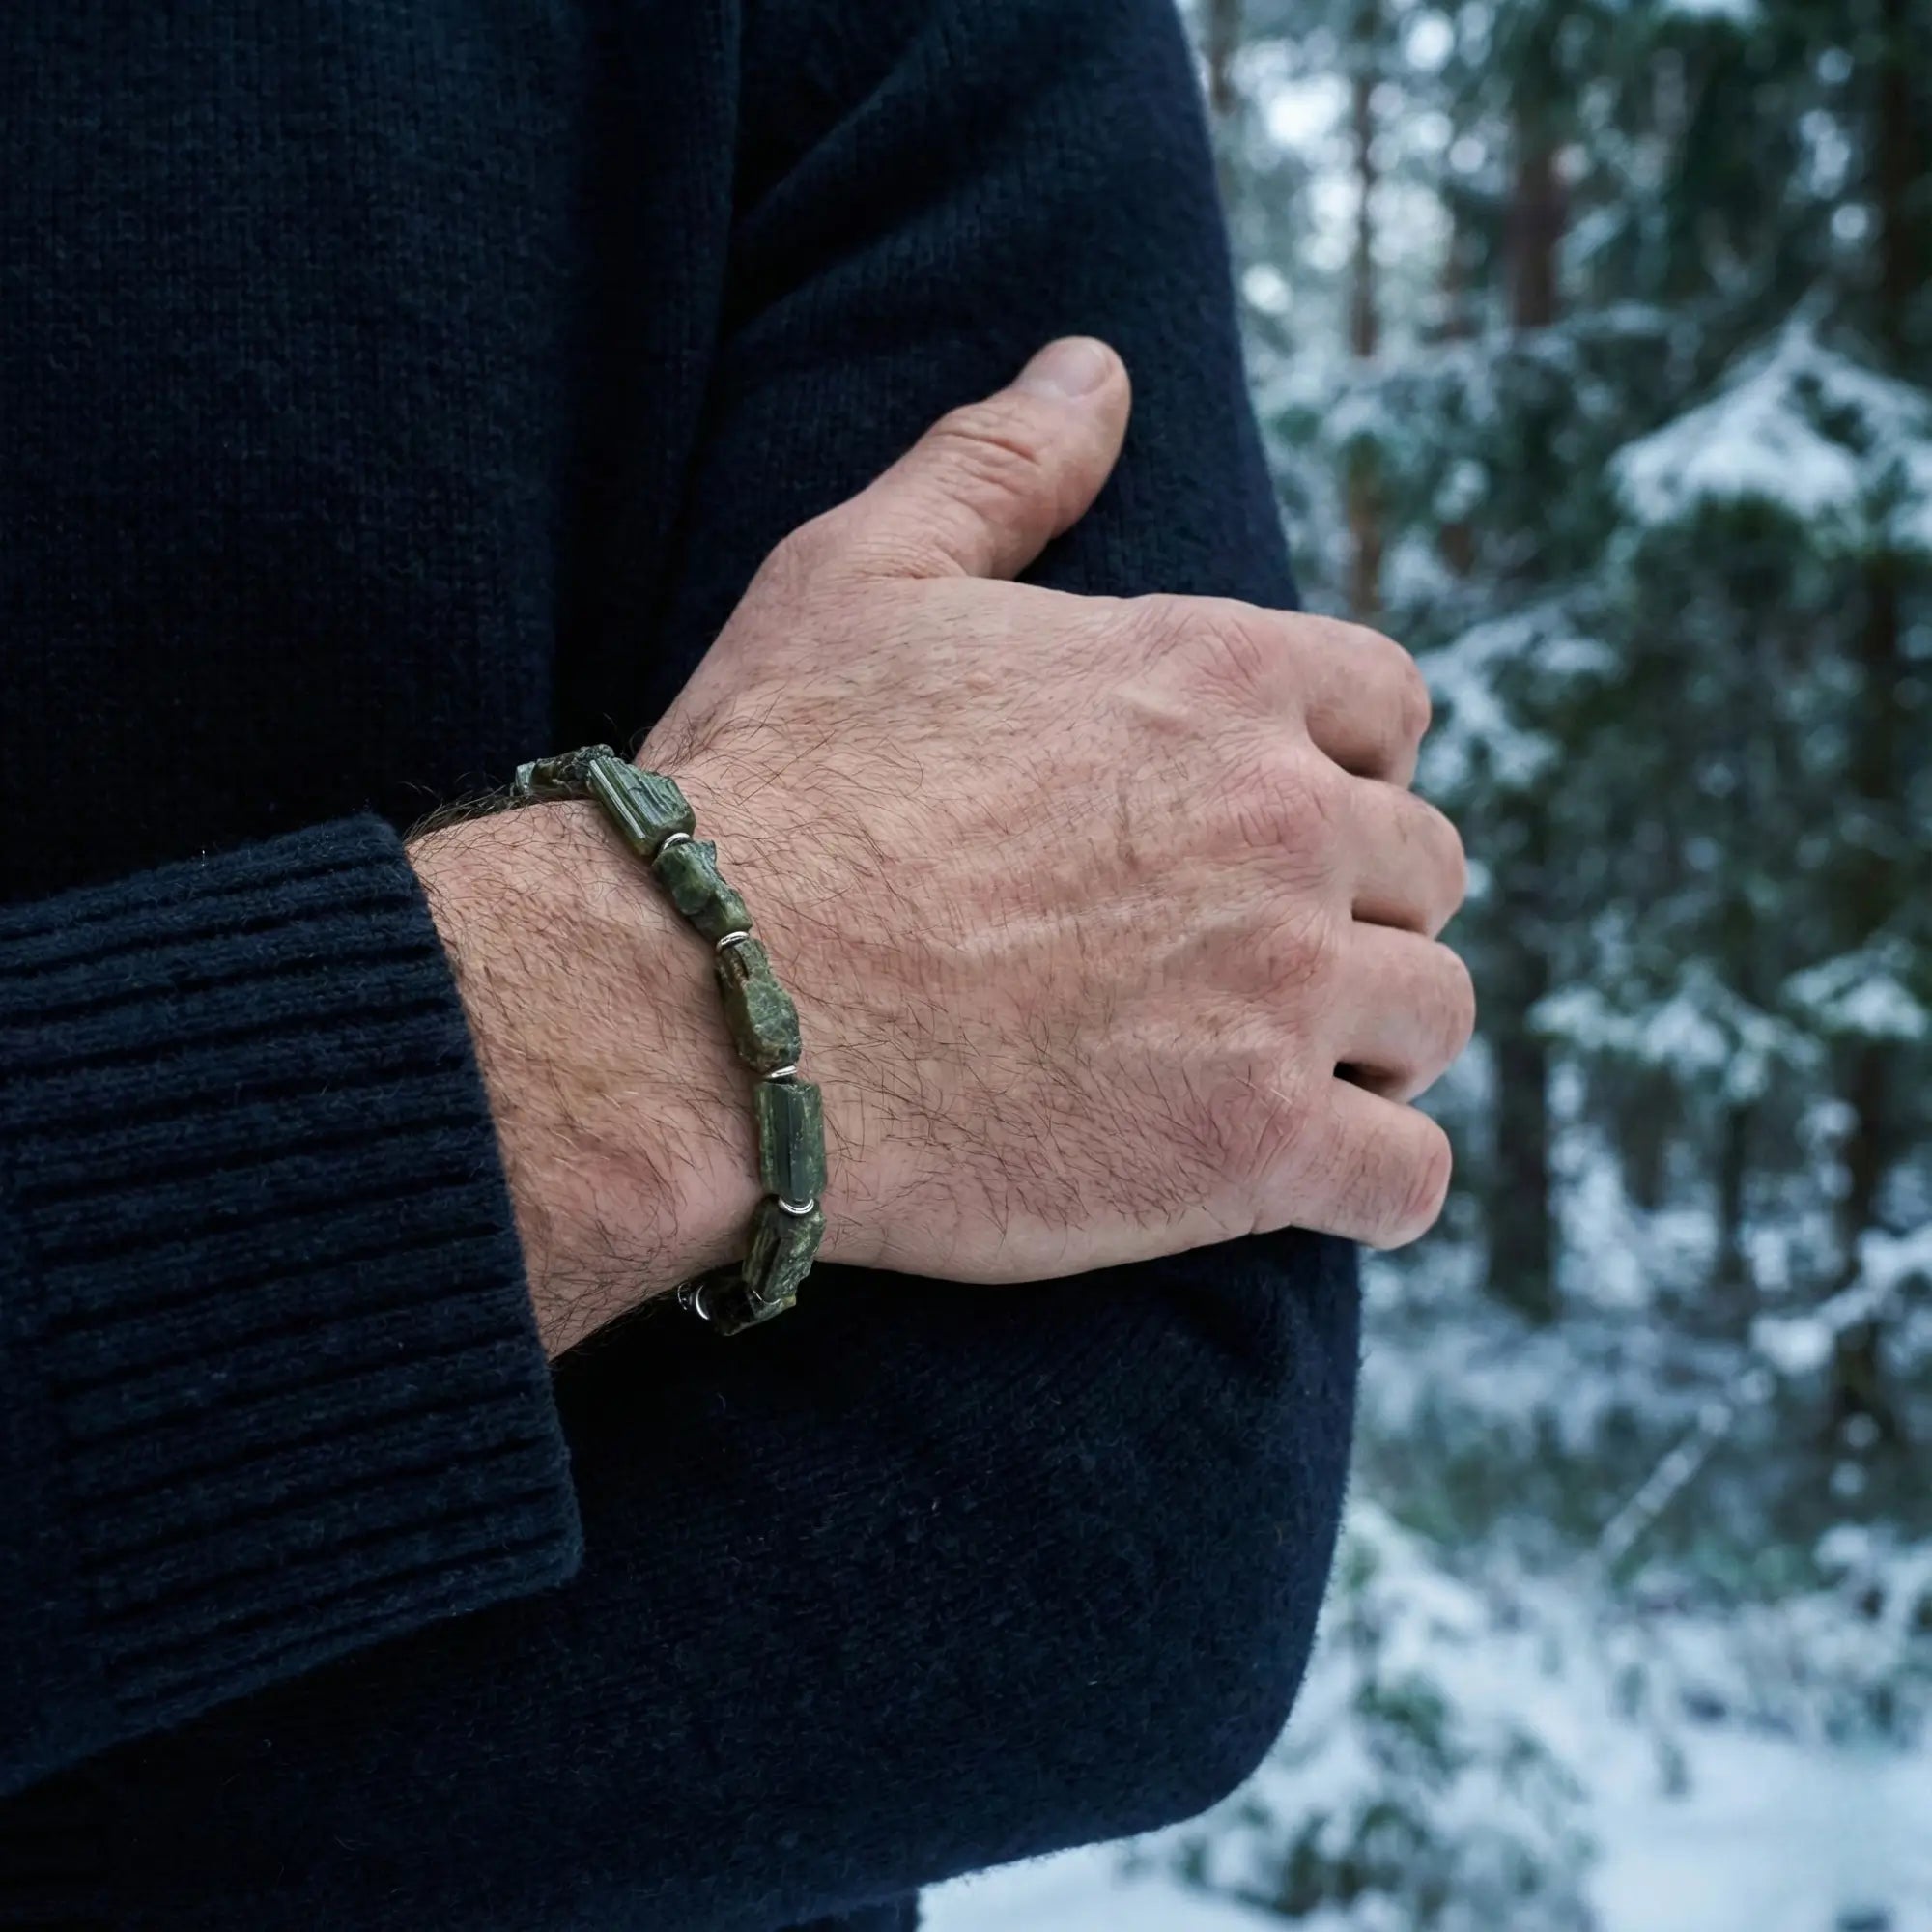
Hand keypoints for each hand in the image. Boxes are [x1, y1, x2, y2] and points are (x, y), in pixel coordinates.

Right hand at [644, 336, 1472, 1286]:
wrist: (707, 1005)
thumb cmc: (774, 788)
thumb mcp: (866, 576)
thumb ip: (1003, 464)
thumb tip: (1097, 364)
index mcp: (1218, 675)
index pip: (1390, 709)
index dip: (1346, 767)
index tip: (1277, 819)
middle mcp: (1284, 822)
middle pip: (1425, 867)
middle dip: (1359, 906)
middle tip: (1257, 956)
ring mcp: (1281, 990)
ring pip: (1433, 1014)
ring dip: (1377, 1038)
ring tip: (1282, 1063)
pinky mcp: (1251, 1148)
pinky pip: (1406, 1177)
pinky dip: (1375, 1179)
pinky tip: (1307, 1171)